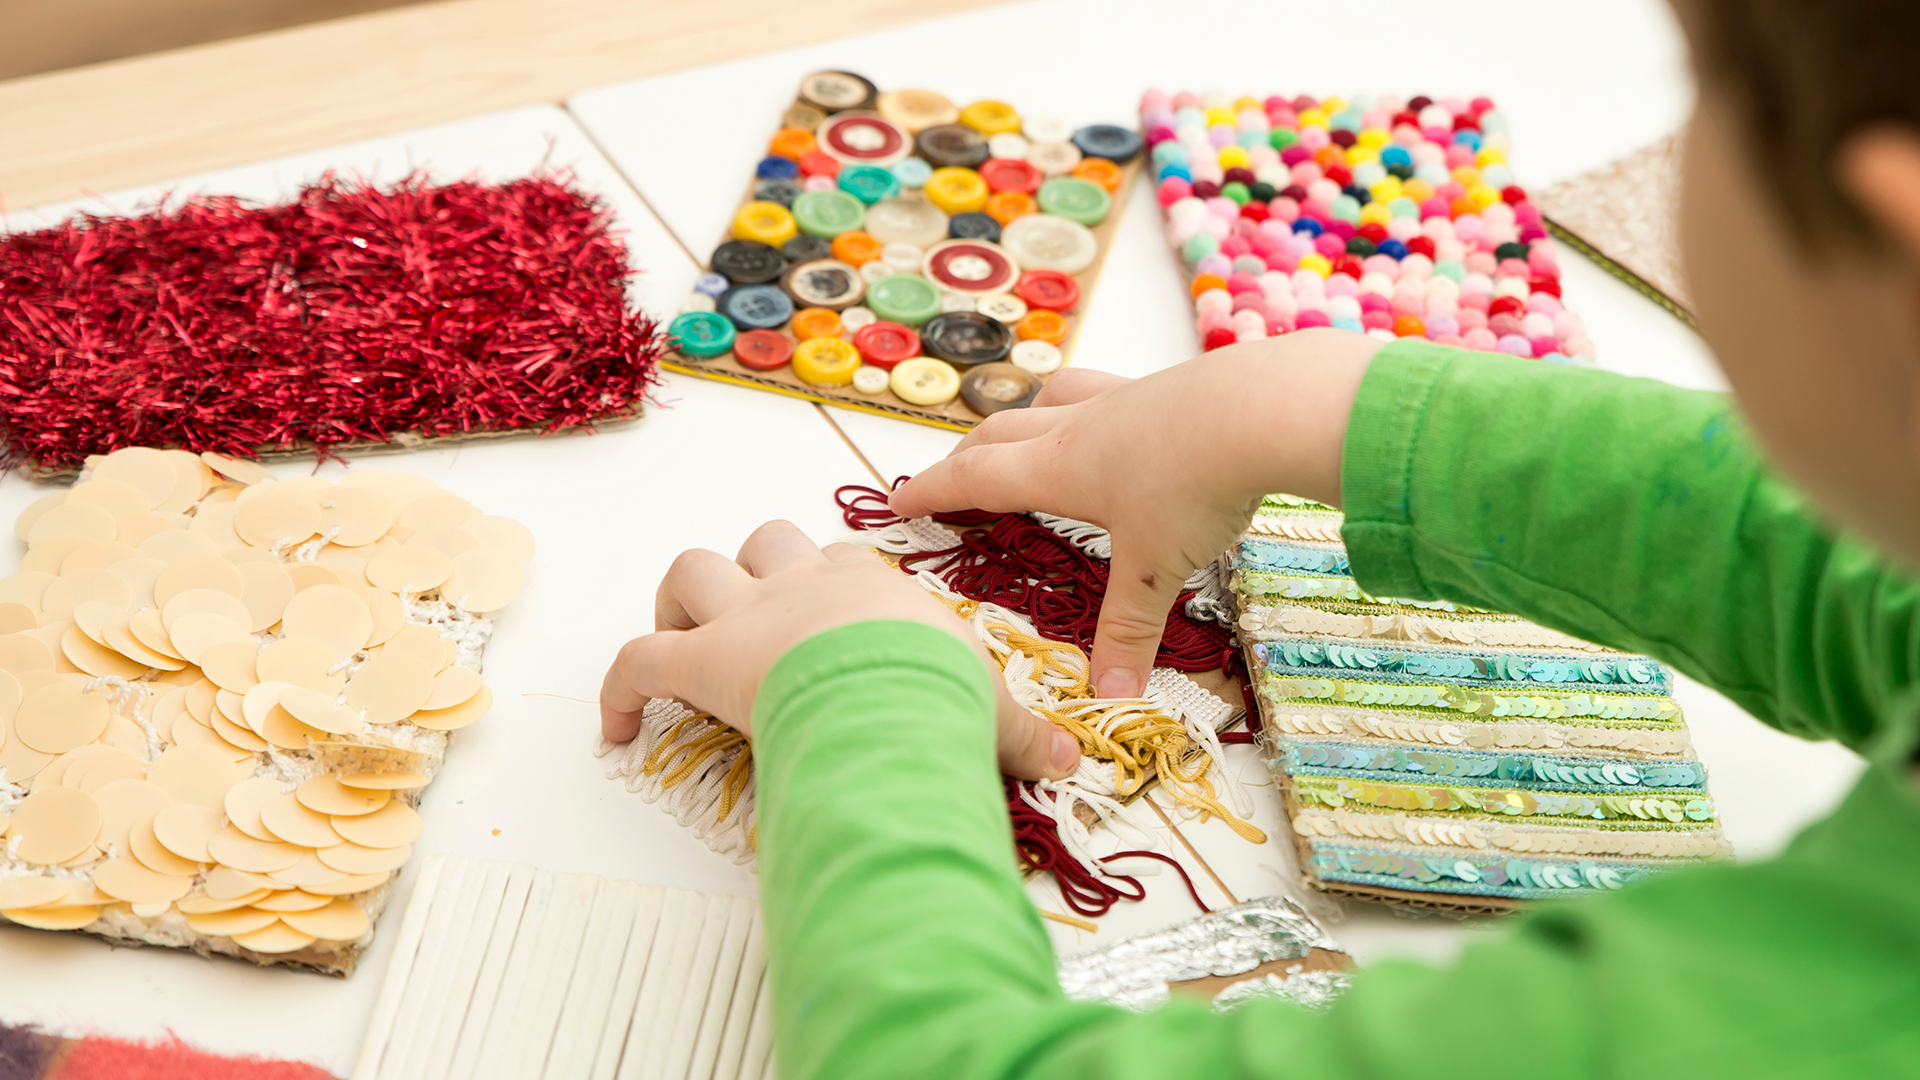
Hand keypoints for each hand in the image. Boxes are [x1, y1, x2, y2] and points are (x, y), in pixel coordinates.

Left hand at [600, 520, 1080, 780]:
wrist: (895, 698)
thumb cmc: (943, 696)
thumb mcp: (994, 711)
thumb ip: (1025, 735)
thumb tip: (1074, 761)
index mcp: (871, 589)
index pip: (838, 565)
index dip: (825, 589)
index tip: (830, 629)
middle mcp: (804, 587)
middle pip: (761, 545)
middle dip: (748, 575)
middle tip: (749, 623)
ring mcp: (748, 617)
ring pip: (690, 573)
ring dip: (677, 606)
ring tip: (680, 645)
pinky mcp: (699, 662)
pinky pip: (635, 661)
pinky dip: (617, 689)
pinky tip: (614, 729)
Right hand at [890, 329, 1379, 698]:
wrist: (1261, 409)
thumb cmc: (1194, 487)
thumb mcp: (1156, 569)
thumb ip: (1129, 631)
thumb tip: (1111, 694)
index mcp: (1058, 469)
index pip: (974, 479)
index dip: (931, 491)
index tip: (897, 501)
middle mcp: (1078, 426)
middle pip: (1000, 433)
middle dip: (966, 458)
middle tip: (950, 479)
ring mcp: (1122, 398)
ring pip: (1050, 399)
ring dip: (1023, 418)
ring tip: (1021, 434)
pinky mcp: (1165, 385)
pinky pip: (1104, 391)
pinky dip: (1085, 405)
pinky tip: (1114, 423)